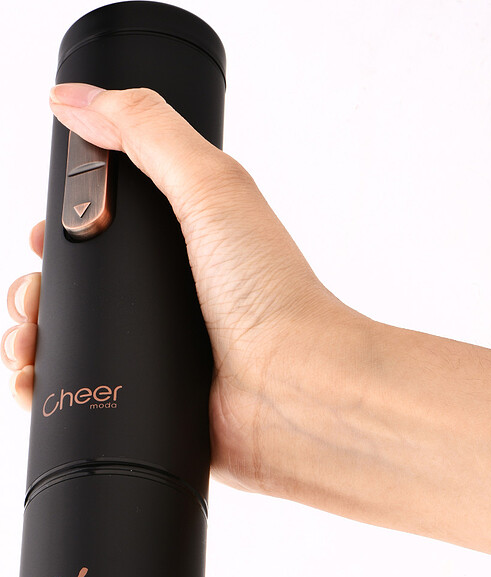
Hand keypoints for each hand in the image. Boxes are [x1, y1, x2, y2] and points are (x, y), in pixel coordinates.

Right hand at [1, 84, 356, 495]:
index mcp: (181, 243)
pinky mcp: (156, 395)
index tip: (40, 238)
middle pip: (78, 286)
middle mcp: (170, 295)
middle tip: (31, 300)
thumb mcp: (212, 187)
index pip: (103, 226)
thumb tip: (74, 99)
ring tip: (24, 347)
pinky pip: (87, 392)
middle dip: (38, 290)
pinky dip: (49, 389)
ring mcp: (162, 348)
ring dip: (32, 340)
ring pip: (72, 341)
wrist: (296, 387)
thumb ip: (148, 132)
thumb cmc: (272, 294)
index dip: (62, 230)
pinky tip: (33, 385)